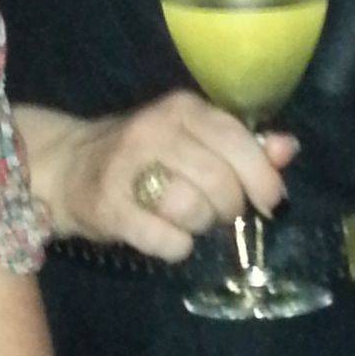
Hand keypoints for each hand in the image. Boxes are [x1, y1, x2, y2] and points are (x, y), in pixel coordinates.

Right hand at [46, 93, 294, 262]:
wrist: (66, 166)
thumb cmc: (143, 155)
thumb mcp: (193, 138)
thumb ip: (243, 144)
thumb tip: (289, 148)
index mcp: (181, 109)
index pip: (238, 142)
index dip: (263, 179)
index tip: (270, 203)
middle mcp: (154, 130)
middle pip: (220, 181)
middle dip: (230, 207)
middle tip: (221, 214)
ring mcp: (127, 168)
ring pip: (193, 210)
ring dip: (200, 226)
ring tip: (187, 220)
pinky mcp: (109, 207)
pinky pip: (167, 240)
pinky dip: (176, 247)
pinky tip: (165, 235)